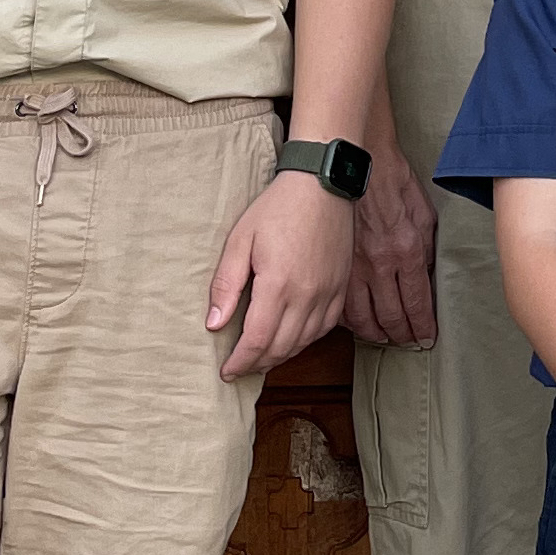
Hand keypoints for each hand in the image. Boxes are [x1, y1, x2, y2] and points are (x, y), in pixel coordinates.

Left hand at [209, 175, 353, 379]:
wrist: (322, 183)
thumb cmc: (277, 207)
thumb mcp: (240, 239)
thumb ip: (226, 285)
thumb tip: (214, 323)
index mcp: (278, 284)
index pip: (258, 340)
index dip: (240, 362)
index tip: (226, 371)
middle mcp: (307, 294)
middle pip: (281, 348)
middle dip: (257, 364)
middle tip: (240, 367)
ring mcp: (328, 292)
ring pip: (304, 342)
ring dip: (281, 356)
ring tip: (261, 357)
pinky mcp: (341, 287)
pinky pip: (325, 328)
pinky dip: (305, 340)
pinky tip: (292, 338)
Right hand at [344, 136, 437, 345]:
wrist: (356, 158)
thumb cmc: (392, 178)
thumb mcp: (424, 211)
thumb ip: (427, 246)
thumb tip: (426, 274)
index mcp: (407, 249)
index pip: (417, 302)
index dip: (423, 326)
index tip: (426, 338)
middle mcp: (380, 263)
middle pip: (392, 316)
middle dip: (402, 335)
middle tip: (407, 343)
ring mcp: (352, 264)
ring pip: (362, 317)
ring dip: (375, 333)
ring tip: (383, 338)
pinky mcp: (332, 261)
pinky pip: (339, 301)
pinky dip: (348, 319)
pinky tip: (355, 323)